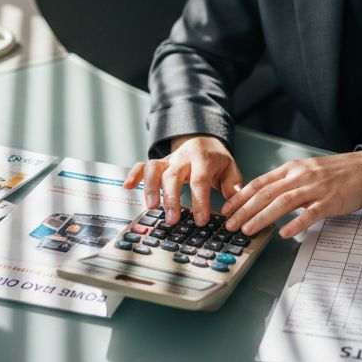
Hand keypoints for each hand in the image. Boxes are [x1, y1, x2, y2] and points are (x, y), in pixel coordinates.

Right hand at [122, 135, 242, 225]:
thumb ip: (232, 185)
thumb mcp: (229, 168)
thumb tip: (234, 203)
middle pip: (174, 176)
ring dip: (150, 188)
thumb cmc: (216, 160)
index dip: (199, 200)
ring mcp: (168, 160)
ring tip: (151, 207)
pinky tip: (127, 187)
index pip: (200, 180)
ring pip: (154, 169)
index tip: (200, 220)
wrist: (203, 140)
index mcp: (203, 158)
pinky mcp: (157, 163)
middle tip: (172, 219)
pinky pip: (142, 165)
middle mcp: (182, 157)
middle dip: (171, 198)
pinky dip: (133, 174)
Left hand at [222, 151, 361, 238]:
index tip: (227, 209)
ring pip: (283, 202)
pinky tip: (284, 234)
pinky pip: (310, 214)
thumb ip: (286, 181)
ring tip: (248, 229)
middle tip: (230, 224)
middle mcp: (300, 176)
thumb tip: (262, 197)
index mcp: (291, 169)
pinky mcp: (330, 201)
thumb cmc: (336, 173)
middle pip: (266, 193)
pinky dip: (296, 224)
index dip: (240, 197)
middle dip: (244, 210)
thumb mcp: (306, 170)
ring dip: (262, 217)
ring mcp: (315, 188)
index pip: (259, 183)